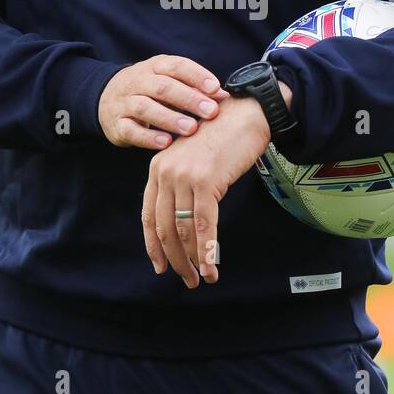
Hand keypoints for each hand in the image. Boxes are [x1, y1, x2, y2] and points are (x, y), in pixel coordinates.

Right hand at [98, 54, 228, 151]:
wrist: (105, 98)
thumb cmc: (150, 91)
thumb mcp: (170, 82)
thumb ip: (195, 88)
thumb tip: (225, 97)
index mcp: (155, 67)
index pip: (176, 66)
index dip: (196, 76)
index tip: (215, 88)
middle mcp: (138, 81)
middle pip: (163, 87)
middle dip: (189, 99)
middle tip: (211, 112)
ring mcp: (125, 102)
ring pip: (146, 108)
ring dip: (170, 118)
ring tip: (191, 129)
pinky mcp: (116, 124)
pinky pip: (131, 130)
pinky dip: (148, 137)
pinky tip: (166, 143)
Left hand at [141, 85, 290, 287]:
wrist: (246, 113)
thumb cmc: (224, 137)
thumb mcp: (193, 161)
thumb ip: (182, 186)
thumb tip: (185, 225)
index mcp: (158, 168)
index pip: (148, 216)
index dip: (153, 245)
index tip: (160, 266)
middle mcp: (165, 172)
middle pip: (164, 227)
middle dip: (174, 259)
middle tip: (186, 280)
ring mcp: (184, 176)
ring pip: (184, 230)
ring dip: (192, 260)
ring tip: (202, 278)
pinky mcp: (205, 181)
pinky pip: (204, 224)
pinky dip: (207, 250)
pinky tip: (212, 268)